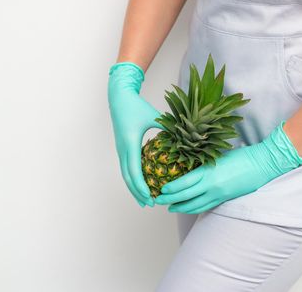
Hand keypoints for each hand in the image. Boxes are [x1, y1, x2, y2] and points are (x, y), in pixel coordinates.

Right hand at [108, 62, 163, 207]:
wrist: (119, 97)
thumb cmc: (136, 106)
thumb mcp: (153, 117)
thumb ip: (166, 129)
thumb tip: (182, 140)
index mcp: (130, 144)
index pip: (135, 172)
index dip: (142, 187)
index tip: (150, 198)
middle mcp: (123, 149)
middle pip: (128, 178)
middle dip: (138, 193)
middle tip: (150, 205)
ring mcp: (121, 149)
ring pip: (125, 174)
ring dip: (134, 188)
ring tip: (144, 199)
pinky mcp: (122, 147)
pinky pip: (126, 167)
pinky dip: (133, 178)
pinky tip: (142, 183)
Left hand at [153, 121, 301, 213]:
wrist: (263, 164)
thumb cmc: (242, 155)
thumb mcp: (218, 156)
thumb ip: (204, 164)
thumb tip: (188, 167)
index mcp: (208, 172)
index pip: (183, 184)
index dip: (170, 189)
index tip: (161, 189)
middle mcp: (212, 186)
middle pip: (185, 197)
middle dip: (170, 200)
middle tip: (158, 201)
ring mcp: (219, 194)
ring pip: (195, 206)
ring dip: (181, 208)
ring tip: (171, 208)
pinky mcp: (226, 199)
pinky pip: (206, 206)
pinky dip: (195, 208)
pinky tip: (189, 207)